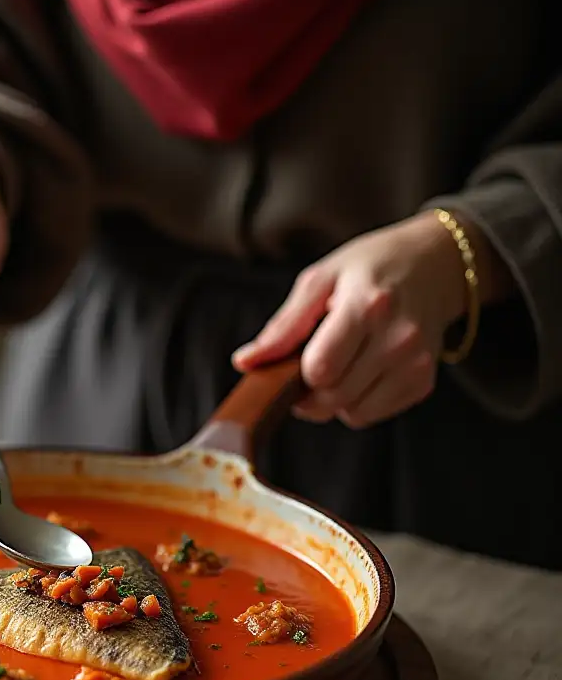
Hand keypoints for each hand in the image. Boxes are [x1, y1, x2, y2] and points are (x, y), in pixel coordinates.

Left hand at [232, 212, 470, 427]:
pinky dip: (357, 402)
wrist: (435, 264)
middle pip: (333, 397)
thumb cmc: (369, 268)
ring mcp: (415, 363)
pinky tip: (361, 371)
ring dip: (333, 400)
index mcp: (368, 306)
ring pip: (352, 414)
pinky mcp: (424, 381)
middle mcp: (398, 338)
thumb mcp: (320, 279)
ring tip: (339, 363)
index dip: (297, 372)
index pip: (320, 369)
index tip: (295, 359)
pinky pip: (373, 415)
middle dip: (310, 390)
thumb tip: (244, 362)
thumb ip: (283, 326)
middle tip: (310, 365)